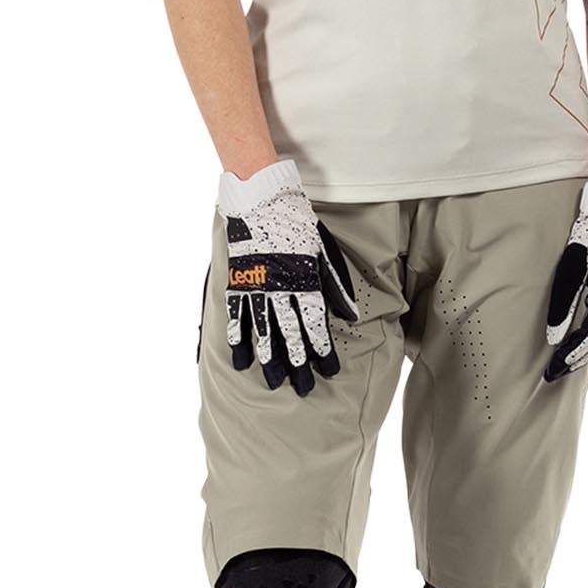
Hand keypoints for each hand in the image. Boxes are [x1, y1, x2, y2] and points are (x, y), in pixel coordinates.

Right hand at [218, 158, 359, 396]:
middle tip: (302, 389)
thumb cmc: (296, 222)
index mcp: (305, 279)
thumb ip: (335, 284)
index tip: (328, 370)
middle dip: (298, 363)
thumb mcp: (323, 250)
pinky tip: (241, 360)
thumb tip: (351, 314)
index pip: (316, 323)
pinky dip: (238, 339)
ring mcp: (256, 286)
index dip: (323, 349)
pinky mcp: (237, 281)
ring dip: (269, 359)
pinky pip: (237, 316)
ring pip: (264, 330)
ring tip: (274, 381)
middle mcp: (281, 288)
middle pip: (291, 334)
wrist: (260, 199)